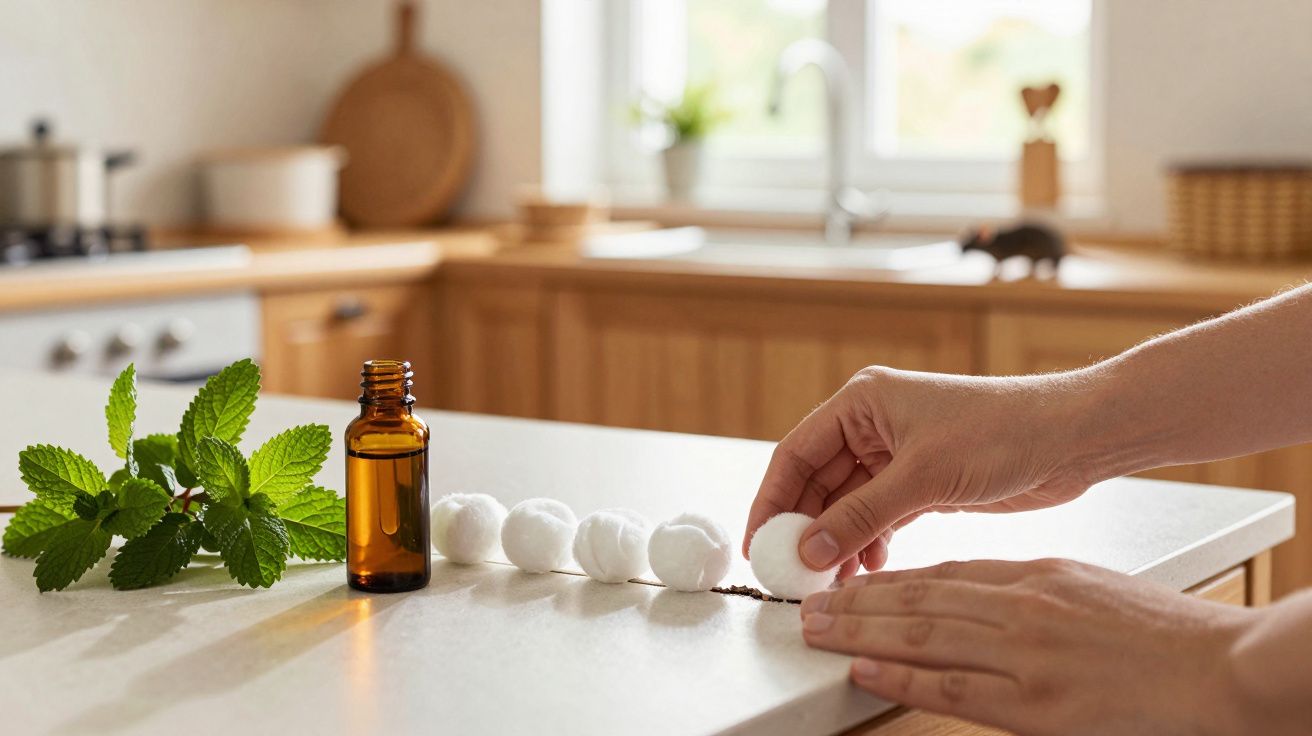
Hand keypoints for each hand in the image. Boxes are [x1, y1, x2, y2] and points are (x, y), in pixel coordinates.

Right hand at [745, 366, 1101, 572]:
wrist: (1070, 438)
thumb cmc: (1003, 431)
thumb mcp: (922, 476)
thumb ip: (861, 515)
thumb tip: (808, 549)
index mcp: (862, 402)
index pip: (796, 455)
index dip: (772, 500)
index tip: (758, 543)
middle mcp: (873, 425)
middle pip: (817, 483)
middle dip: (804, 528)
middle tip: (792, 573)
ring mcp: (897, 455)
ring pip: (847, 505)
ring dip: (837, 541)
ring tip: (830, 581)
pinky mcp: (922, 482)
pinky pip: (878, 516)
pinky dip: (869, 542)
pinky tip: (868, 569)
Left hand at [798, 558, 1255, 734]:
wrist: (1218, 669)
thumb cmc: (1162, 633)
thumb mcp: (1088, 589)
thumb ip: (1030, 591)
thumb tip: (977, 597)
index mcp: (1034, 577)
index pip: (943, 574)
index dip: (888, 580)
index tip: (852, 584)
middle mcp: (1020, 608)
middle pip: (919, 598)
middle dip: (857, 601)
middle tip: (810, 603)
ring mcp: (1024, 655)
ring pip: (922, 634)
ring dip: (860, 630)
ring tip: (817, 629)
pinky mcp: (1035, 704)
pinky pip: (952, 686)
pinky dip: (901, 675)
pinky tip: (864, 668)